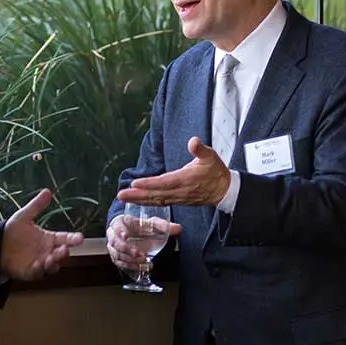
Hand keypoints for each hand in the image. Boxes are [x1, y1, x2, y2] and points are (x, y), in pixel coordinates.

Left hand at [1, 189, 84, 280]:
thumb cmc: (12, 232)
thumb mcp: (24, 216)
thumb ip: (36, 206)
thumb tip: (47, 191)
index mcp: (49, 238)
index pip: (65, 238)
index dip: (73, 238)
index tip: (80, 238)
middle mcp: (47, 251)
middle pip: (61, 254)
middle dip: (64, 253)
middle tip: (64, 249)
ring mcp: (40, 262)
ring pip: (53, 265)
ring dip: (54, 263)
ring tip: (51, 258)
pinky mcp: (31, 272)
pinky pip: (38, 273)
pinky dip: (39, 270)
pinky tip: (37, 264)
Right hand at [106, 214, 180, 270]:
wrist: (128, 230)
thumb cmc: (137, 225)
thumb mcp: (150, 222)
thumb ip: (163, 225)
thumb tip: (177, 228)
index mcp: (120, 222)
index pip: (117, 226)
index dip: (120, 231)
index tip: (126, 235)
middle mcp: (113, 234)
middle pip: (115, 242)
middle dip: (127, 249)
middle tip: (141, 254)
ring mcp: (113, 246)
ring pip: (116, 254)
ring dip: (129, 259)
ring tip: (143, 262)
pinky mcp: (115, 256)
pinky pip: (118, 262)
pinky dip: (129, 266)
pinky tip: (140, 266)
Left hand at [116, 137, 230, 206]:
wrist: (224, 190)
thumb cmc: (216, 172)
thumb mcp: (211, 156)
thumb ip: (200, 149)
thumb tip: (193, 141)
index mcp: (186, 179)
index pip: (165, 182)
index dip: (150, 184)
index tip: (135, 183)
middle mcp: (180, 191)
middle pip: (156, 194)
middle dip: (137, 195)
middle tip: (121, 194)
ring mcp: (178, 198)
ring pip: (156, 200)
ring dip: (139, 200)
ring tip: (123, 198)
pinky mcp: (177, 201)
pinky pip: (160, 203)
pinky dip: (147, 202)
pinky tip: (137, 200)